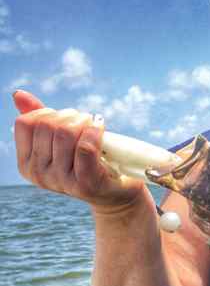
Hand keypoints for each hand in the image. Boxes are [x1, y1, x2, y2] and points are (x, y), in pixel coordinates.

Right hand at [13, 90, 144, 212]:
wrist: (115, 190)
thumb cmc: (86, 161)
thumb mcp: (59, 141)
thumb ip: (39, 120)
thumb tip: (18, 95)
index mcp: (27, 164)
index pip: (26, 123)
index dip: (47, 112)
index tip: (64, 119)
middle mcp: (39, 175)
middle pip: (48, 125)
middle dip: (70, 115)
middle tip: (85, 121)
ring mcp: (61, 181)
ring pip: (66, 133)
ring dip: (84, 121)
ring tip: (93, 125)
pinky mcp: (85, 184)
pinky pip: (85, 148)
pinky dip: (95, 132)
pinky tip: (100, 127)